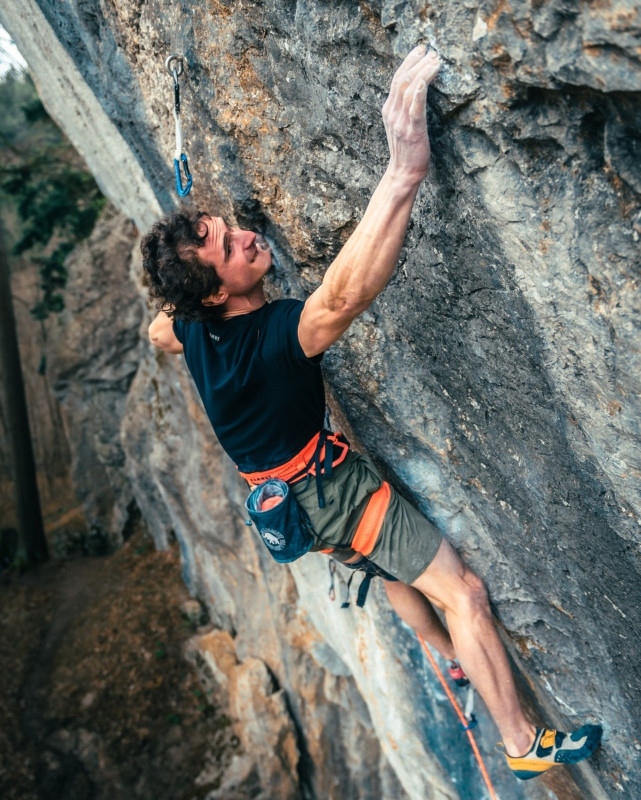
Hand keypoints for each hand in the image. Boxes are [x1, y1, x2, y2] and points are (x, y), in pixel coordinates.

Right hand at [382, 46, 440, 183]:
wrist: (403, 173)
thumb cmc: (406, 151)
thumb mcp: (401, 125)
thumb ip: (405, 108)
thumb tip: (416, 89)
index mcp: (388, 110)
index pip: (397, 79)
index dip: (409, 61)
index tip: (421, 49)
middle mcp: (392, 114)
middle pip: (402, 79)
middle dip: (417, 62)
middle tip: (432, 52)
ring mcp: (401, 123)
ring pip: (409, 89)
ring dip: (423, 72)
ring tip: (436, 61)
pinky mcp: (412, 132)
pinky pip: (415, 109)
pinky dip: (419, 93)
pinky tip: (425, 81)